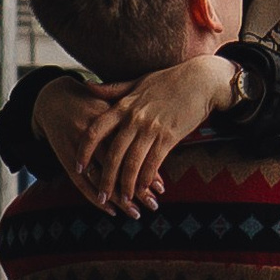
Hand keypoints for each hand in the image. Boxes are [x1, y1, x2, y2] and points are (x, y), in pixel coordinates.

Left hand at [42, 54, 235, 214]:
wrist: (201, 80)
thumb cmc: (169, 80)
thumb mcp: (137, 82)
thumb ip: (112, 89)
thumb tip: (86, 86)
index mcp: (123, 106)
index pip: (95, 131)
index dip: (84, 151)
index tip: (78, 167)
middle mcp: (134, 118)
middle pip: (113, 154)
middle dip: (105, 179)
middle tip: (100, 197)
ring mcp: (152, 128)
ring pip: (133, 163)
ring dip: (126, 185)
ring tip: (123, 200)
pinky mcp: (170, 136)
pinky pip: (154, 162)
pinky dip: (147, 178)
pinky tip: (144, 189)